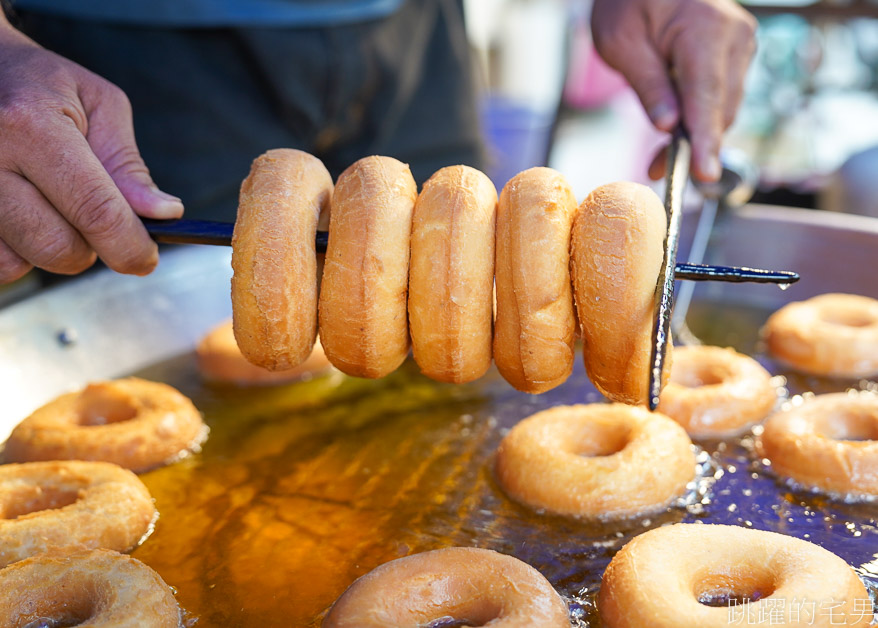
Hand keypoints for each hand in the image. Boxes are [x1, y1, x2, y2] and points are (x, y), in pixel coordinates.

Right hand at [0, 20, 182, 282]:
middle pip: (57, 248)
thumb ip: (128, 166)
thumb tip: (163, 214)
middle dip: (89, 248)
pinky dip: (15, 252)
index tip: (145, 259)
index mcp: (30, 125)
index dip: (129, 245)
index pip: (94, 209)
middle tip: (90, 217)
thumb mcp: (98, 105)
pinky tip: (20, 215)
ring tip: (46, 205)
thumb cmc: (42, 84)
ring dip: (47, 250)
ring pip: (18, 265)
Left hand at [591, 0, 756, 181]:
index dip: (706, 140)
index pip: (707, 96)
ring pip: (723, 108)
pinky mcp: (737, 55)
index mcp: (706, 29)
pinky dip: (699, 119)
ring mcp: (741, 46)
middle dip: (692, 146)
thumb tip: (668, 126)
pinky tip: (674, 131)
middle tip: (655, 170)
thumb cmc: (630, 1)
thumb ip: (647, 84)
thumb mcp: (621, 41)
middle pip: (719, 108)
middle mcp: (735, 38)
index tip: (704, 174)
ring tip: (658, 157)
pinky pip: (721, 97)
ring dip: (695, 136)